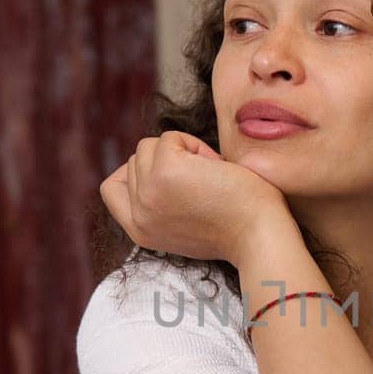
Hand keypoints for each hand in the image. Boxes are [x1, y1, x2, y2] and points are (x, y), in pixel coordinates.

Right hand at [101, 131, 290, 265]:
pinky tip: (216, 167)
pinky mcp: (166, 171)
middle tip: (204, 182)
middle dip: (167, 161)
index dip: (136, 173)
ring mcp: (149, 193)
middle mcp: (138, 215)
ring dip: (182, 151)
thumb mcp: (183, 226)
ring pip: (149, 146)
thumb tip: (154, 167)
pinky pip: (171, 137)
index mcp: (140, 231)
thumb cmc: (236, 227)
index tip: (166, 176)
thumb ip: (161, 205)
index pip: (112, 189)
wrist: (260, 236)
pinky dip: (196, 145)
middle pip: (135, 161)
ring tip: (209, 175)